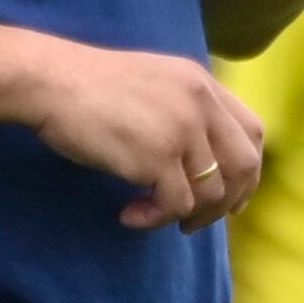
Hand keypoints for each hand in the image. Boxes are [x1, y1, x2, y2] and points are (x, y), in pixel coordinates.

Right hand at [13, 36, 263, 233]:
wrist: (51, 81)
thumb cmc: (89, 87)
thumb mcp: (153, 82)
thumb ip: (184, 109)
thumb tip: (201, 161)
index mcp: (202, 83)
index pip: (253, 132)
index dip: (249, 171)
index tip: (232, 196)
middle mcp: (201, 104)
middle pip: (244, 166)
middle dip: (228, 202)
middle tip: (196, 221)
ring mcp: (182, 129)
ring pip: (211, 192)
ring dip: (185, 215)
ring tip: (150, 214)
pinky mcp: (158, 156)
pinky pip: (176, 205)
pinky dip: (155, 219)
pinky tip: (129, 215)